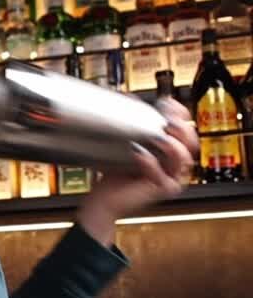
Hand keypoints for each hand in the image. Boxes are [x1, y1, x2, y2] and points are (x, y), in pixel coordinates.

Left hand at [77, 101, 197, 245]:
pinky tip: (137, 153)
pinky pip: (163, 175)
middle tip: (167, 121)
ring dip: (170, 144)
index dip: (181, 114)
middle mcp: (176, 166)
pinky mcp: (164, 190)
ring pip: (183, 158)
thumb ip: (136, 125)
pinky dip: (150, 163)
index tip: (168, 102)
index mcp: (171, 152)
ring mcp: (172, 179)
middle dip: (181, 128)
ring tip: (155, 137)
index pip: (187, 129)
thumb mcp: (128, 143)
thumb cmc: (116, 173)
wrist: (105, 199)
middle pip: (192, 142)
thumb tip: (132, 99)